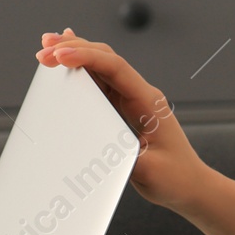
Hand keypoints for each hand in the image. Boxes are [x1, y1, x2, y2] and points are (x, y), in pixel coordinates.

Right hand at [35, 29, 204, 211]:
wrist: (190, 186)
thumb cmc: (175, 178)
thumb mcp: (149, 171)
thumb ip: (122, 157)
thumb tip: (91, 145)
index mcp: (148, 102)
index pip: (116, 68)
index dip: (86, 57)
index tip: (59, 56)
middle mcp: (140, 95)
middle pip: (105, 59)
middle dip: (74, 49)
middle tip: (43, 49)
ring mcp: (132, 100)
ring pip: (101, 67)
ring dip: (74, 55)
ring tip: (46, 48)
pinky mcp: (124, 109)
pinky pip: (101, 82)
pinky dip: (82, 69)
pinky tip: (66, 59)